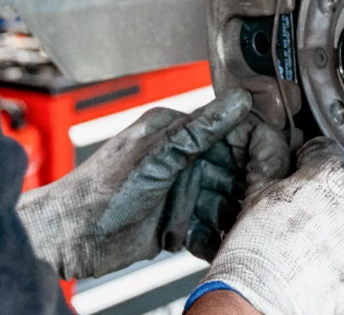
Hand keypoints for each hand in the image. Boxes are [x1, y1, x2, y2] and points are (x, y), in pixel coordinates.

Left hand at [16, 89, 284, 279]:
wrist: (70, 238)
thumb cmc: (98, 191)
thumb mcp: (155, 157)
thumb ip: (197, 131)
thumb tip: (236, 101)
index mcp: (172, 131)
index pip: (226, 132)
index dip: (252, 148)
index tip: (273, 163)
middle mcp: (178, 159)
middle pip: (230, 171)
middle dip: (246, 188)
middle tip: (263, 202)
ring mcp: (178, 192)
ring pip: (222, 201)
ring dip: (233, 216)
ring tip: (246, 227)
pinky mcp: (175, 222)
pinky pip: (208, 227)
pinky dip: (216, 236)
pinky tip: (224, 243)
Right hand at [193, 138, 343, 314]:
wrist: (264, 305)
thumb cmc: (257, 252)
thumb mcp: (255, 196)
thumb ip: (266, 160)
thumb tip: (266, 138)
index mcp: (332, 174)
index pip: (322, 152)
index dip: (302, 163)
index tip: (292, 177)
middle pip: (342, 188)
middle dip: (321, 197)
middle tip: (293, 218)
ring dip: (336, 228)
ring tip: (304, 248)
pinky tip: (318, 267)